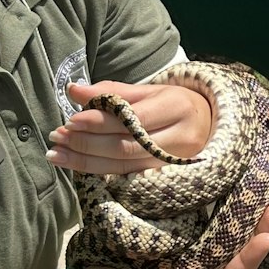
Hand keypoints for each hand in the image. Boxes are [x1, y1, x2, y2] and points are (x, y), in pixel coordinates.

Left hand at [48, 79, 213, 176]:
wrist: (211, 126)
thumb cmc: (175, 105)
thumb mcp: (149, 91)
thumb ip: (112, 92)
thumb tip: (73, 90)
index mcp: (177, 107)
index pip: (132, 118)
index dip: (99, 121)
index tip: (71, 120)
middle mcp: (181, 137)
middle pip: (126, 146)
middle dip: (87, 143)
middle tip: (58, 138)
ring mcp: (176, 162)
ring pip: (124, 166)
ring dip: (86, 161)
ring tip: (58, 154)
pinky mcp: (167, 179)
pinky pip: (127, 177)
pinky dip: (99, 171)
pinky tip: (76, 165)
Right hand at [67, 205, 268, 268]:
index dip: (249, 261)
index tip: (267, 236)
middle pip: (234, 262)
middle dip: (258, 237)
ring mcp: (188, 266)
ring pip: (224, 246)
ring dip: (245, 225)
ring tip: (265, 201)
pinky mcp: (177, 249)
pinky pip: (205, 234)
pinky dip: (221, 217)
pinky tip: (232, 198)